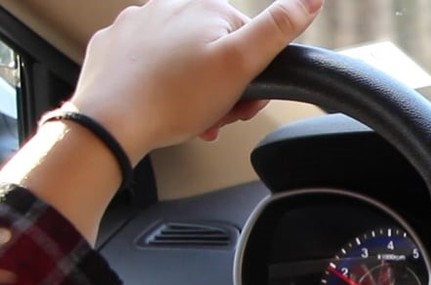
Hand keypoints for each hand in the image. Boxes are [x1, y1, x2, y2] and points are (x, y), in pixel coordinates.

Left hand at [70, 0, 322, 163]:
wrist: (112, 120)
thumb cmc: (176, 98)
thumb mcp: (240, 64)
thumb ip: (277, 29)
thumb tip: (312, 0)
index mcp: (205, 8)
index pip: (248, 43)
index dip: (254, 80)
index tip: (244, 105)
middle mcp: (169, 7)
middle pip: (215, 53)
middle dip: (223, 90)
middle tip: (218, 118)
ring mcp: (137, 25)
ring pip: (183, 62)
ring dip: (195, 95)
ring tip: (191, 120)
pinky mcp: (114, 47)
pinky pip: (150, 67)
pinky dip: (161, 89)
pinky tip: (162, 108)